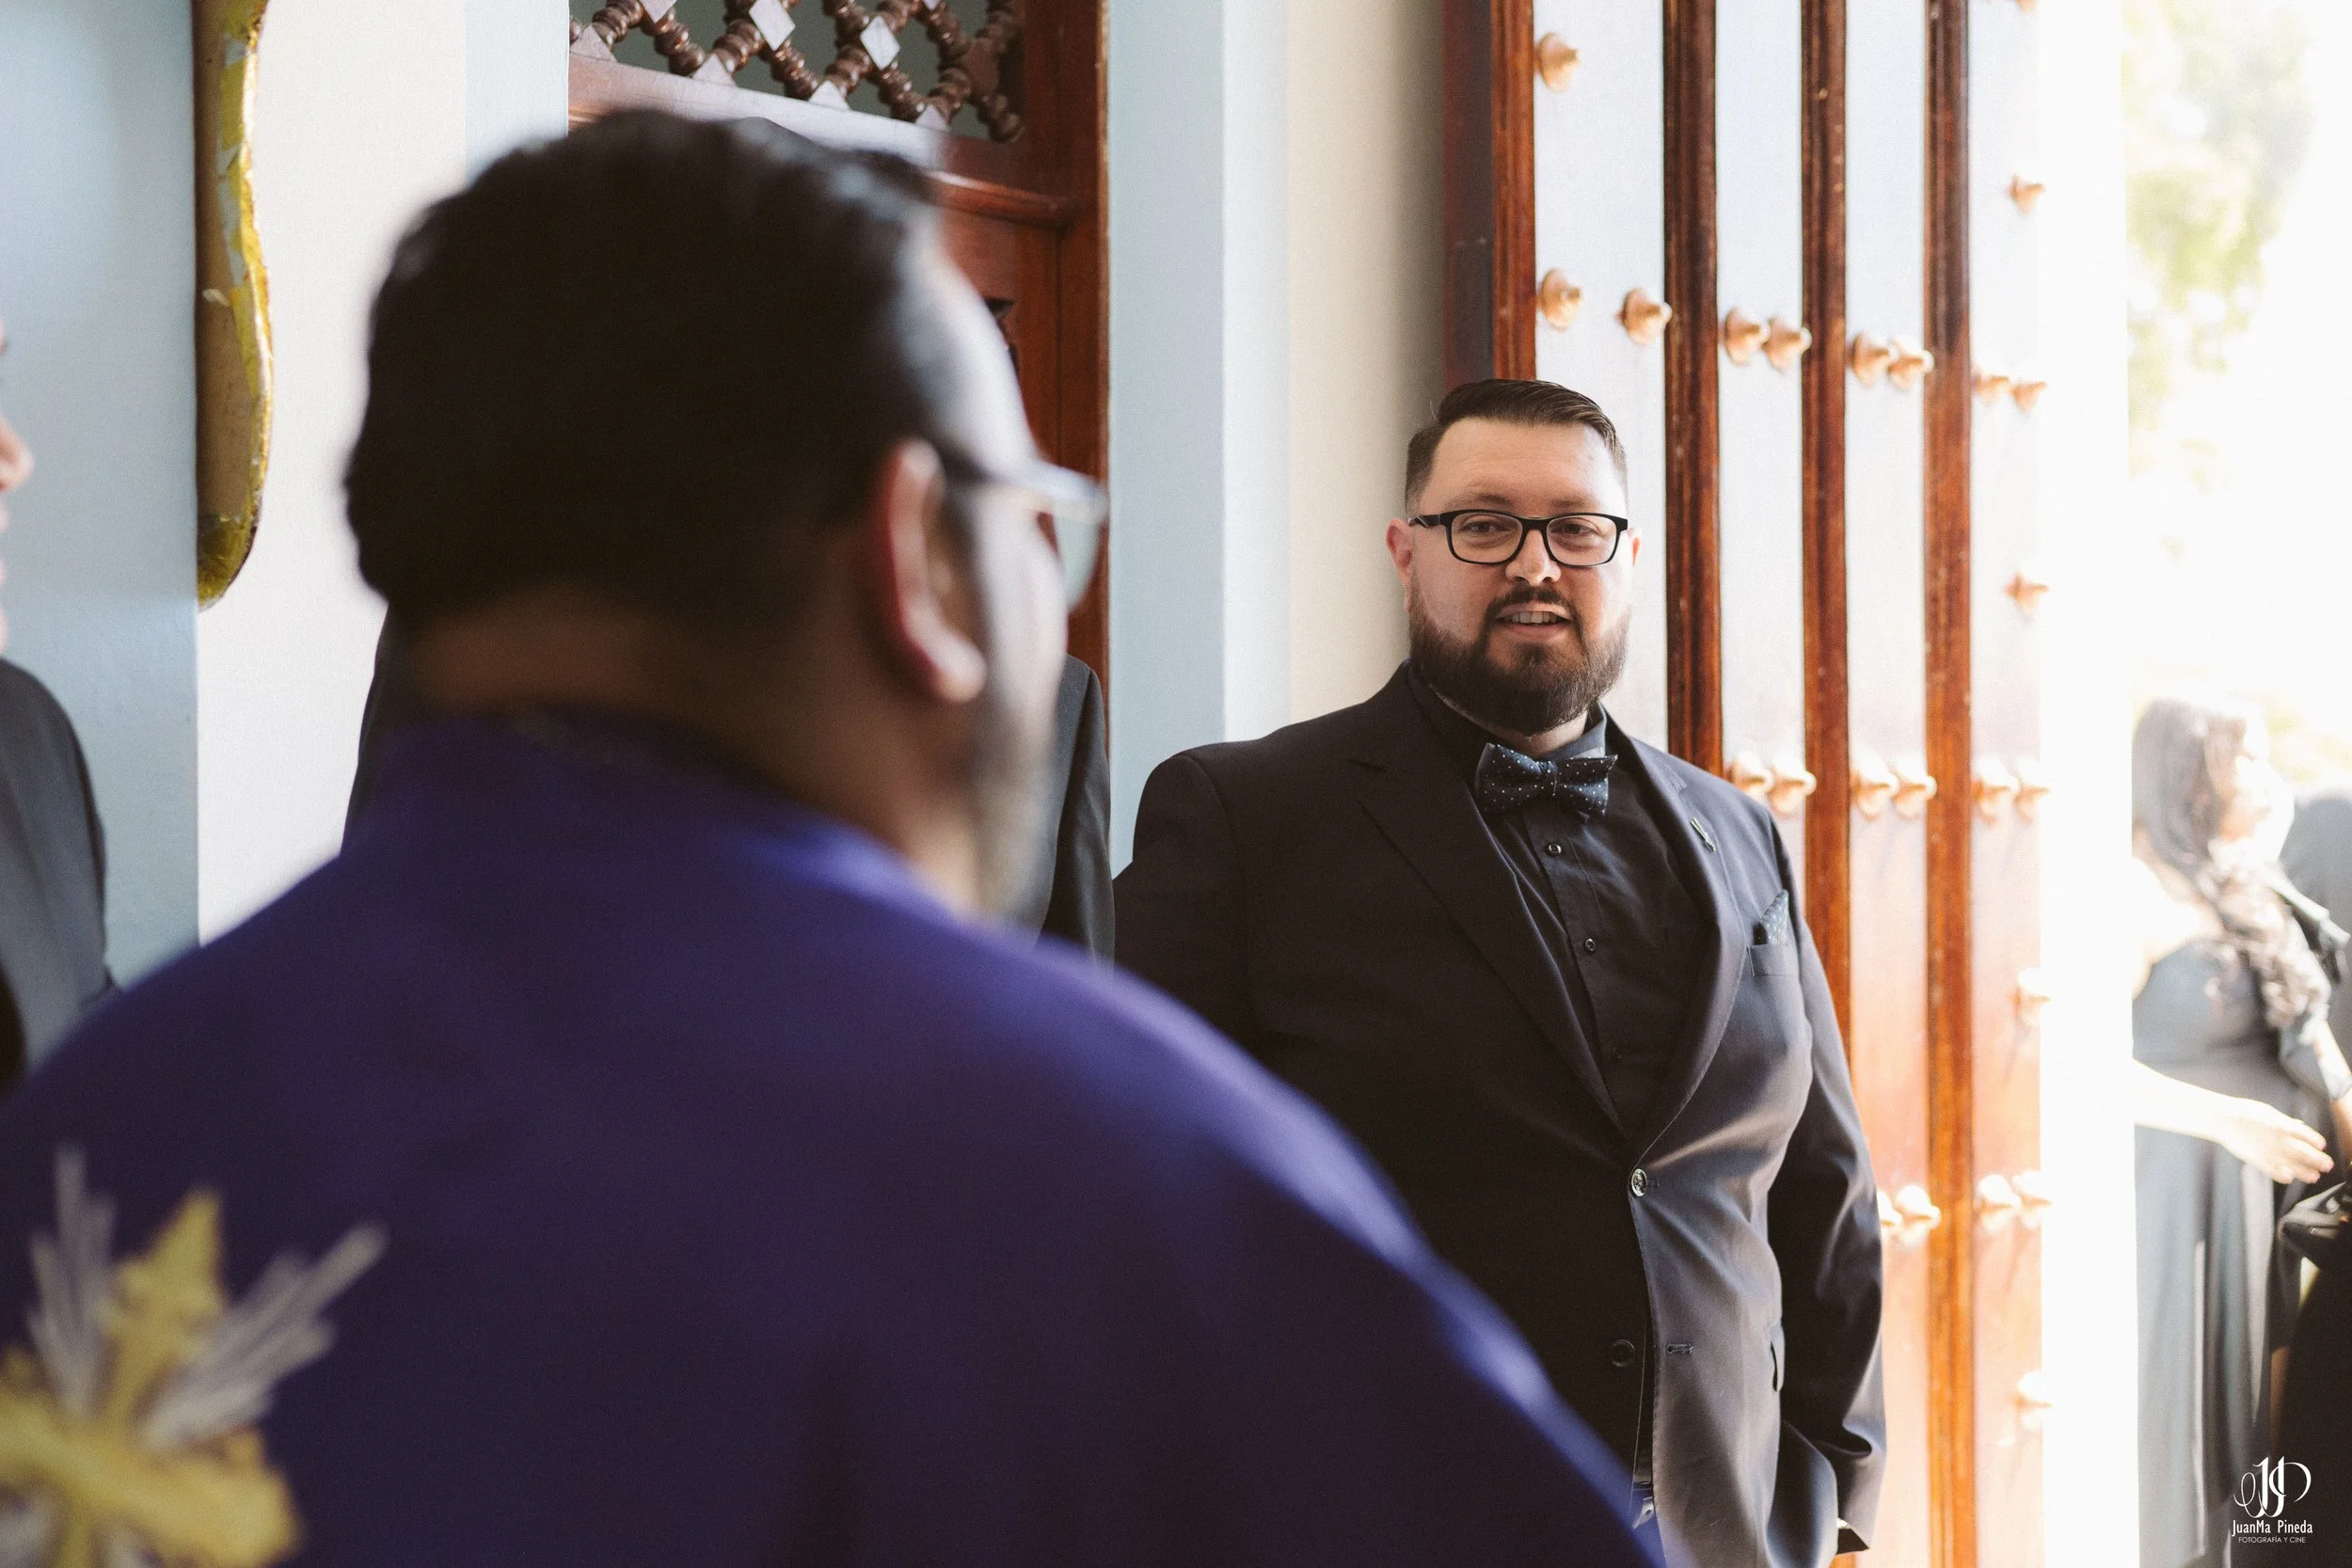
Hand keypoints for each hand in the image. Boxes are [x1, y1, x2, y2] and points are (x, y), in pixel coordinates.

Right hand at [2212, 1098, 2332, 1184]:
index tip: (2321, 1146)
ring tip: (2314, 1177)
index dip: (2317, 1142)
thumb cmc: (2243, 1111)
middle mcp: (2280, 1140)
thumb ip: (2285, 1120)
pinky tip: (2289, 1178)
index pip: (2308, 1136)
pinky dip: (2284, 1177)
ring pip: (2294, 1166)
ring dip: (2306, 1172)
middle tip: (2327, 1165)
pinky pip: (2275, 1172)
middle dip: (2319, 1160)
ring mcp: (2270, 1152)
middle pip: (2306, 1153)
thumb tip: (2298, 1125)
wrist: (2222, 1119)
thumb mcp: (2268, 1111)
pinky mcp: (2258, 1161)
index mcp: (2284, 1125)